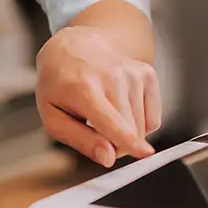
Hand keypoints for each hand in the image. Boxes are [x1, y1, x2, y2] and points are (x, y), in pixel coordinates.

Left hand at [35, 26, 159, 168]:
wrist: (73, 50)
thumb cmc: (60, 87)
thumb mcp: (54, 118)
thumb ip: (80, 140)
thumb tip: (108, 157)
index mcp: (84, 89)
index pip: (111, 121)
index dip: (128, 140)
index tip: (145, 153)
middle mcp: (112, 77)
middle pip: (130, 129)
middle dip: (117, 145)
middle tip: (98, 135)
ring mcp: (132, 73)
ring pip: (143, 127)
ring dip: (128, 134)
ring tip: (106, 116)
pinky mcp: (147, 74)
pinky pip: (153, 119)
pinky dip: (140, 123)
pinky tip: (121, 109)